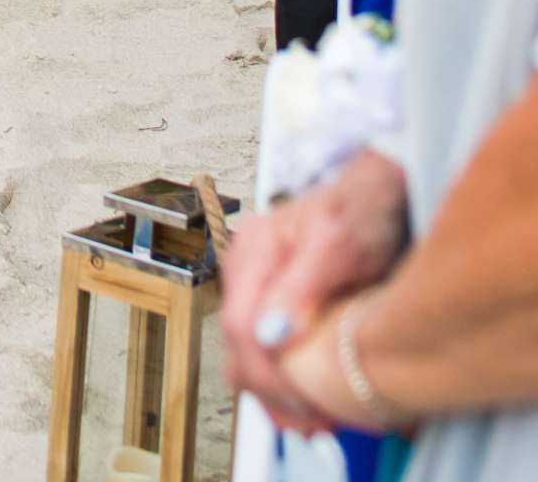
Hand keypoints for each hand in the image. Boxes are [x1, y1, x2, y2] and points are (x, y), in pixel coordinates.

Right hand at [221, 154, 408, 427]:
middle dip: (274, 394)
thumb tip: (268, 336)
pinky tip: (316, 400)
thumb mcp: (338, 243)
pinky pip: (266, 355)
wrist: (380, 197)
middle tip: (318, 421)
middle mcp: (246, 270)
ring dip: (279, 396)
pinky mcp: (273, 305)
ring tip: (321, 418)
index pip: (239, 329)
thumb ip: (301, 287)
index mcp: (253, 250)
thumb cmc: (363, 210)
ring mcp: (257, 289)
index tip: (307, 404)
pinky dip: (287, 385)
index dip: (269, 376)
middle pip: (238, 350)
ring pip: (247, 359)